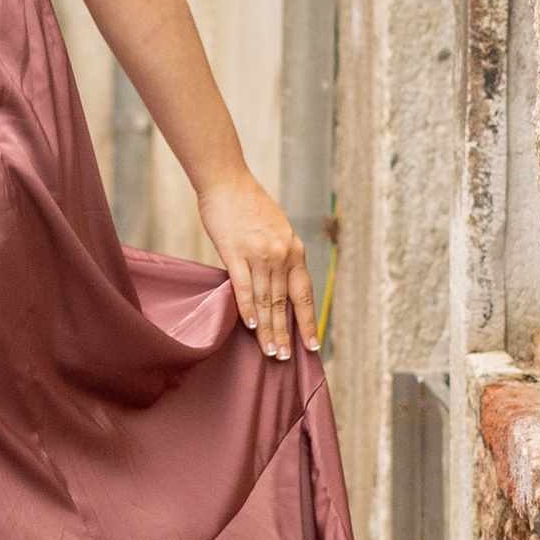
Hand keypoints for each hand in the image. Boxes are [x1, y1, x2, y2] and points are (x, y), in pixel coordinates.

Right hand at [195, 169, 317, 361]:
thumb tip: (278, 283)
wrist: (227, 181)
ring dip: (268, 330)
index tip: (312, 345)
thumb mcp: (277, 229)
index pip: (305, 294)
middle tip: (285, 358)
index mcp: (294, 249)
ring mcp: (259, 255)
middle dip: (286, 334)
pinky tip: (251, 327)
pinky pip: (244, 289)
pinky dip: (248, 310)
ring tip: (270, 351)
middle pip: (284, 303)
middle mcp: (281, 255)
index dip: (309, 322)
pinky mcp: (235, 254)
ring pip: (266, 301)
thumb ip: (280, 255)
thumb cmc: (248, 203)